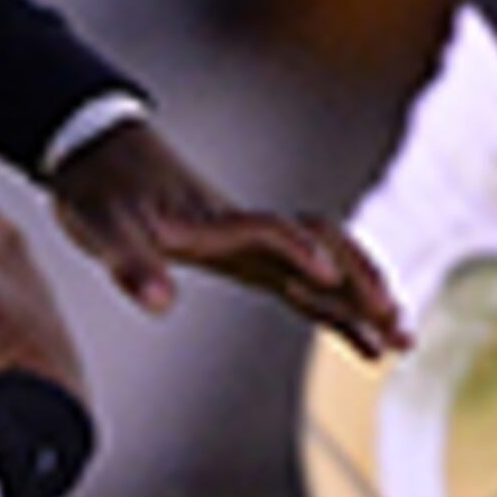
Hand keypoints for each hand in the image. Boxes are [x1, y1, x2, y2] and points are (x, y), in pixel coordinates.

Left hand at [44, 115, 405, 356]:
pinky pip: (300, 282)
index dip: (297, 249)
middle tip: (395, 325)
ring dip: (360, 299)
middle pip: (322, 247)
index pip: (270, 231)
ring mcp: (248, 243)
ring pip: (324, 266)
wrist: (96, 157)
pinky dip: (333, 306)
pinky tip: (359, 334)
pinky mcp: (242, 256)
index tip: (325, 277)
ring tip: (400, 339)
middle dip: (361, 282)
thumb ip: (130, 265)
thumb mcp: (101, 228)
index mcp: (215, 222)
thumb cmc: (98, 192)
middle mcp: (244, 231)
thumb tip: (158, 302)